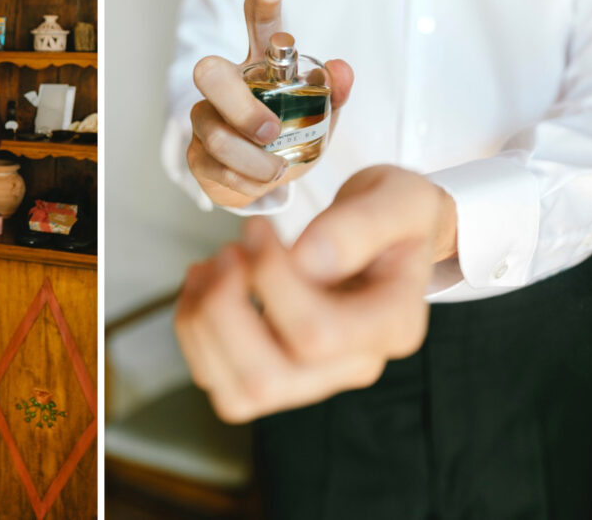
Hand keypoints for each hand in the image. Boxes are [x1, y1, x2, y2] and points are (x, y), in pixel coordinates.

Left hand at [174, 165, 456, 422]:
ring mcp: (313, 377)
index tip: (258, 229)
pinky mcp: (275, 372)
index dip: (269, 279)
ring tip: (214, 264)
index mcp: (391, 326)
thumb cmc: (393, 220)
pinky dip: (194, 327)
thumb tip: (308, 259)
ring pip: (237, 391)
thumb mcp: (398, 200)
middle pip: (267, 378)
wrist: (387, 238)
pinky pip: (217, 377)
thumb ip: (360, 224)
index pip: (317, 334)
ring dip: (203, 321)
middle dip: (225, 308)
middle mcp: (354, 365)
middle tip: (230, 250)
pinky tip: (205, 281)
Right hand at [187, 0, 353, 207]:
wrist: (265, 182)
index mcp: (260, 66)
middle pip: (210, 73)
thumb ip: (334, 91)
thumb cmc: (291, 137)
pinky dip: (244, 181)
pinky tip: (259, 181)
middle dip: (241, 107)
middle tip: (271, 132)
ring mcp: (205, 118)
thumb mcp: (321, 115)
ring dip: (252, 160)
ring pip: (216, 134)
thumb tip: (341, 68)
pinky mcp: (196, 154)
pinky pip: (214, 167)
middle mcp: (226, 84)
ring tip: (277, 169)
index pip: (258, 23)